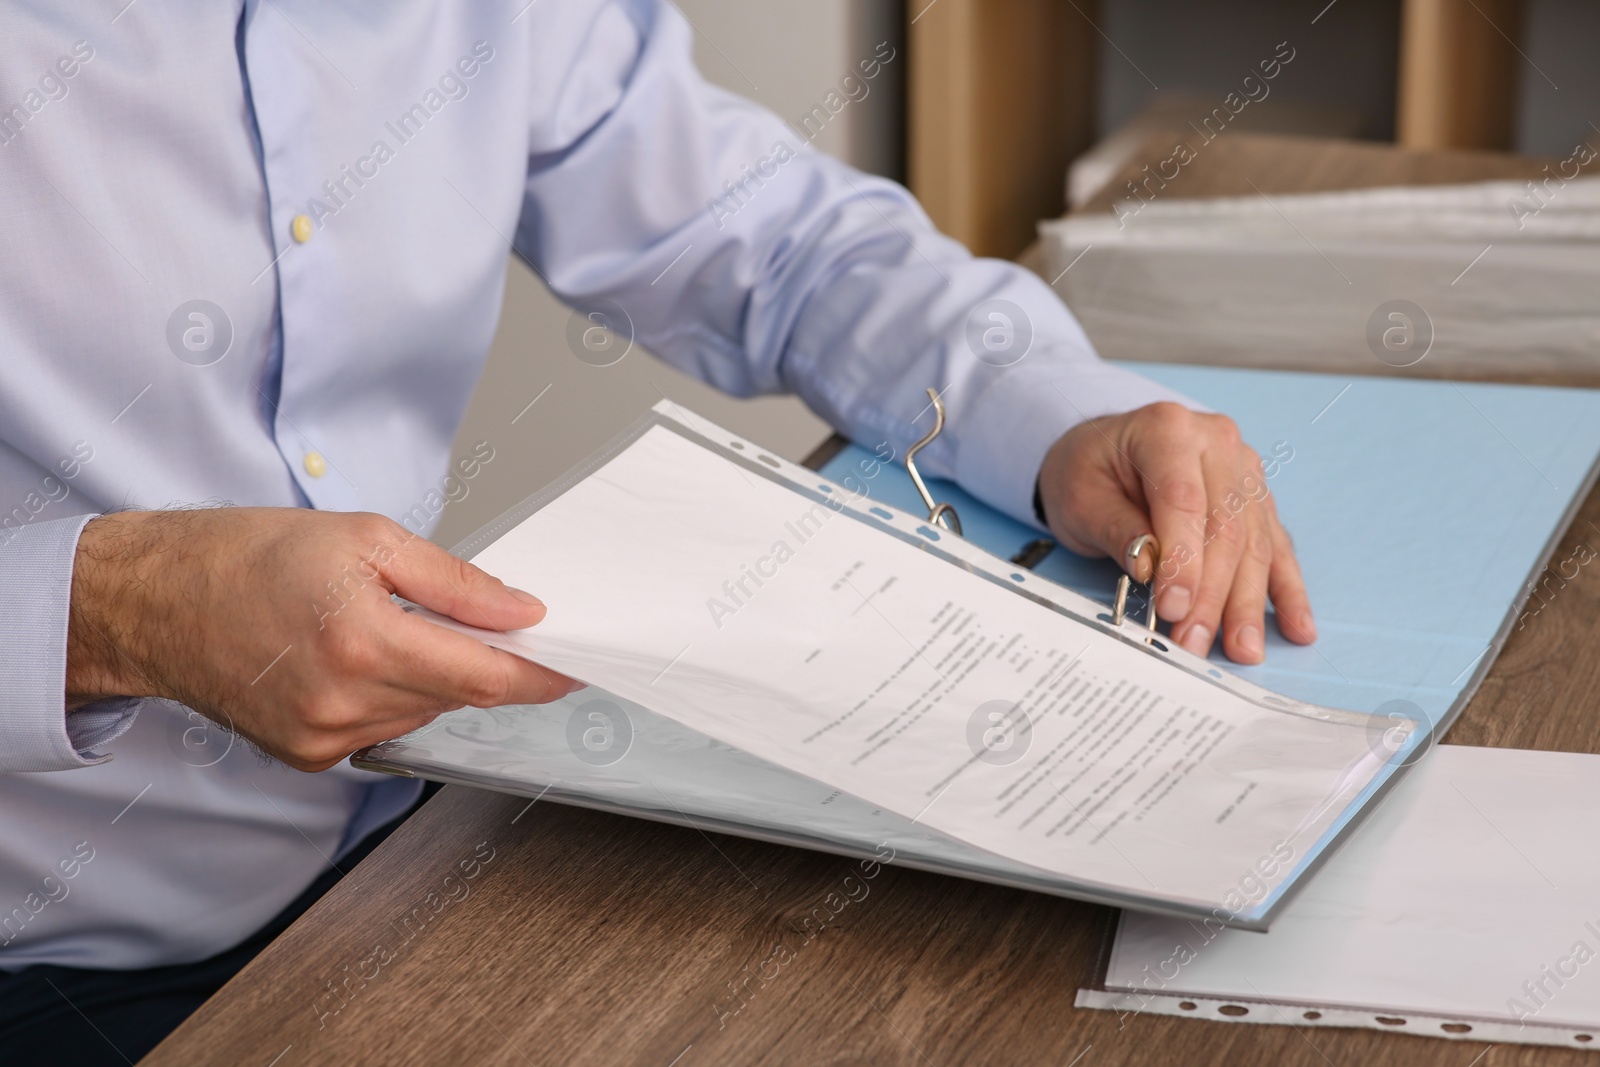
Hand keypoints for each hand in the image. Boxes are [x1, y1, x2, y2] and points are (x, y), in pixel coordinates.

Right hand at [66, 508, 577, 770]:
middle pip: (459, 695)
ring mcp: (324, 739)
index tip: (574, 669)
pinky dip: (391, 695)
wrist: (157, 601)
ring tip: (385, 626)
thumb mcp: (366, 539)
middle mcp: (345, 704)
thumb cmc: (250, 556)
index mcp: (364, 643)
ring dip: (432, 676)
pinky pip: (385, 730)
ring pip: (425, 713)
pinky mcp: (309, 757)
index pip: (487, 677)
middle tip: (466, 616)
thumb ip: (455, 583)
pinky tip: (354, 658)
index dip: (541, 675)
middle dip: (478, 658)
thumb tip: (522, 612)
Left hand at [1036, 403, 1314, 663]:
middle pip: (1225, 529)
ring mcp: (1244, 470)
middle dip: (1212, 595)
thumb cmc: (1088, 470)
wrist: (1103, 449)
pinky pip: (1276, 547)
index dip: (1183, 561)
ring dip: (1247, 603)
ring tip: (1242, 649)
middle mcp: (1217, 443)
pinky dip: (1286, 591)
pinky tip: (1297, 627)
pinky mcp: (1256, 499)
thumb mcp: (1081, 498)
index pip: (1184, 502)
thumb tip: (1151, 570)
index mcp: (1168, 430)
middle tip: (1195, 644)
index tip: (1173, 609)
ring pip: (1255, 544)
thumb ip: (1118, 530)